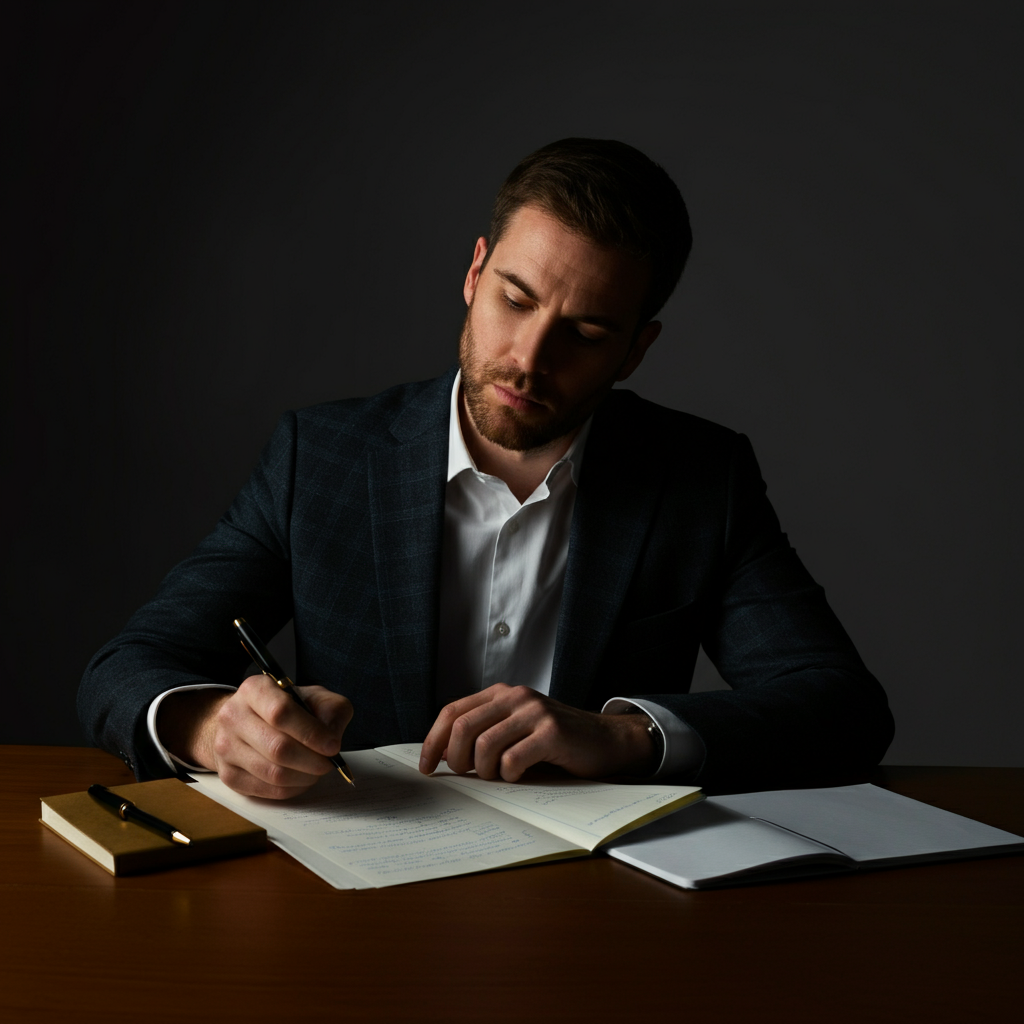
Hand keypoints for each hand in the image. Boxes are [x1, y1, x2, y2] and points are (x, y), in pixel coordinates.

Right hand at [158, 675, 352, 798]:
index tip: (332, 745)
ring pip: (273, 773)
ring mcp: (225, 747)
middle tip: (328, 762)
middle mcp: (233, 715)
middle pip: (278, 748)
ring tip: (316, 770)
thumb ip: (330, 709)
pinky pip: (267, 790)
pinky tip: (301, 778)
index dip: (311, 733)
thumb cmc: (284, 708)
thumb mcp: (313, 697)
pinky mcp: (228, 774)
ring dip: (304, 777)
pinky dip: (292, 789)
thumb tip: (332, 737)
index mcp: (255, 689)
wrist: (246, 722)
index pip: (281, 712)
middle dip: (312, 760)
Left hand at [418, 683, 655, 781]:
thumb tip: (442, 756)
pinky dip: (509, 776)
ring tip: (498, 776)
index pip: (452, 712)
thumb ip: (484, 733)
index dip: (433, 741)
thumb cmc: (556, 742)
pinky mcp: (552, 732)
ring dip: (485, 771)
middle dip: (455, 759)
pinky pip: (513, 760)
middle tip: (465, 775)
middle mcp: (515, 696)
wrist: (606, 741)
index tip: (425, 767)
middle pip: (463, 727)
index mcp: (501, 693)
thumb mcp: (516, 729)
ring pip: (484, 745)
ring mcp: (534, 712)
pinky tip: (520, 776)